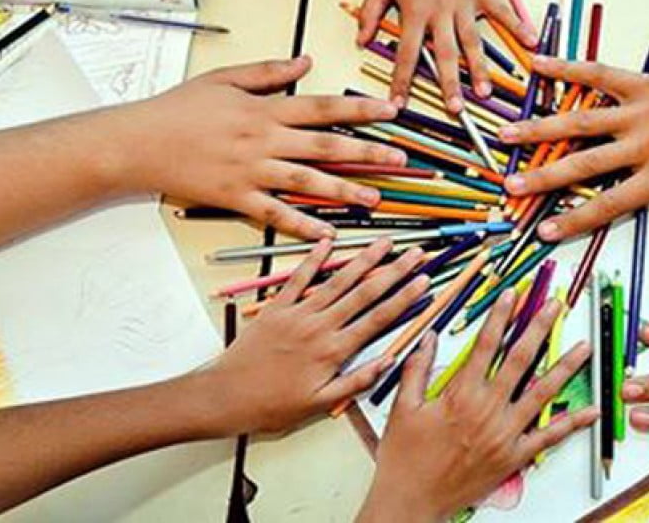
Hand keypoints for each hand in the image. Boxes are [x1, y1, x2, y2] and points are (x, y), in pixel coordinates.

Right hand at [115, 56, 404, 238]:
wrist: (137, 142)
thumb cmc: (178, 108)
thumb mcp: (224, 78)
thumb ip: (268, 71)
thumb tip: (305, 61)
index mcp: (264, 109)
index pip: (322, 107)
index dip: (360, 109)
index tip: (392, 111)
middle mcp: (263, 140)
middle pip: (325, 146)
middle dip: (366, 153)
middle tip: (400, 161)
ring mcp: (251, 171)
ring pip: (307, 182)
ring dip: (344, 191)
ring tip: (375, 199)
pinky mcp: (235, 198)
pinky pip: (274, 214)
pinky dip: (301, 225)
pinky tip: (326, 233)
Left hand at [201, 238, 429, 434]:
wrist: (226, 396)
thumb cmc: (271, 406)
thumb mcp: (319, 404)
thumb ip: (355, 382)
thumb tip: (387, 363)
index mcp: (333, 351)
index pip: (378, 319)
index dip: (404, 297)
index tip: (423, 281)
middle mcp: (319, 327)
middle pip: (365, 293)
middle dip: (394, 272)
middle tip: (414, 254)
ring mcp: (298, 314)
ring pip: (338, 281)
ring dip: (363, 260)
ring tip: (383, 243)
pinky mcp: (276, 308)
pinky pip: (298, 279)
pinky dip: (313, 259)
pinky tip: (328, 243)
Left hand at [357, 0, 536, 110]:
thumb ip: (369, 13)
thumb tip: (360, 40)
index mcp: (415, 12)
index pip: (406, 53)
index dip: (401, 80)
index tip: (399, 103)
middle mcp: (441, 12)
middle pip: (445, 54)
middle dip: (450, 83)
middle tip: (456, 108)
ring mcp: (465, 3)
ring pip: (473, 41)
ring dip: (480, 68)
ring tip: (486, 92)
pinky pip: (503, 12)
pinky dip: (518, 26)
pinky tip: (531, 43)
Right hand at [358, 292, 597, 521]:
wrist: (411, 501)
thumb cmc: (404, 457)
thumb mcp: (402, 407)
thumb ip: (416, 369)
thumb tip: (428, 337)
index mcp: (460, 393)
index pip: (486, 344)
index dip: (501, 315)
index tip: (513, 294)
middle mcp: (488, 409)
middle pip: (520, 359)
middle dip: (540, 327)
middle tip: (556, 306)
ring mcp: (505, 433)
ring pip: (542, 392)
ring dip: (566, 367)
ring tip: (584, 347)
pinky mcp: (513, 457)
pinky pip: (548, 438)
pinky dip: (572, 423)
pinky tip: (590, 410)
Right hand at [500, 54, 648, 275]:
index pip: (609, 204)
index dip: (574, 220)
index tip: (543, 231)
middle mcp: (643, 143)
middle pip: (583, 164)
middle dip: (543, 177)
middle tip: (510, 187)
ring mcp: (639, 110)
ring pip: (581, 120)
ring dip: (541, 127)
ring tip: (507, 133)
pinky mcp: (642, 82)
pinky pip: (599, 74)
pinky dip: (568, 68)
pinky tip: (538, 64)